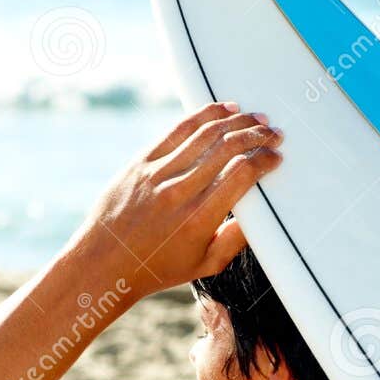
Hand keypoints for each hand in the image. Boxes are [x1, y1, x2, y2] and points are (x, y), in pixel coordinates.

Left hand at [84, 101, 282, 293]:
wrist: (104, 263)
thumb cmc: (158, 268)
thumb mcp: (205, 265)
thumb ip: (236, 240)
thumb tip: (261, 215)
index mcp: (198, 220)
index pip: (241, 175)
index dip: (264, 161)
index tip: (276, 157)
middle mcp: (178, 193)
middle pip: (227, 148)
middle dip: (257, 135)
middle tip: (274, 132)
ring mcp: (156, 174)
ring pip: (204, 134)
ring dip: (236, 121)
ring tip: (255, 117)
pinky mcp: (140, 162)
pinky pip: (177, 130)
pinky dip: (204, 116)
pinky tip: (223, 111)